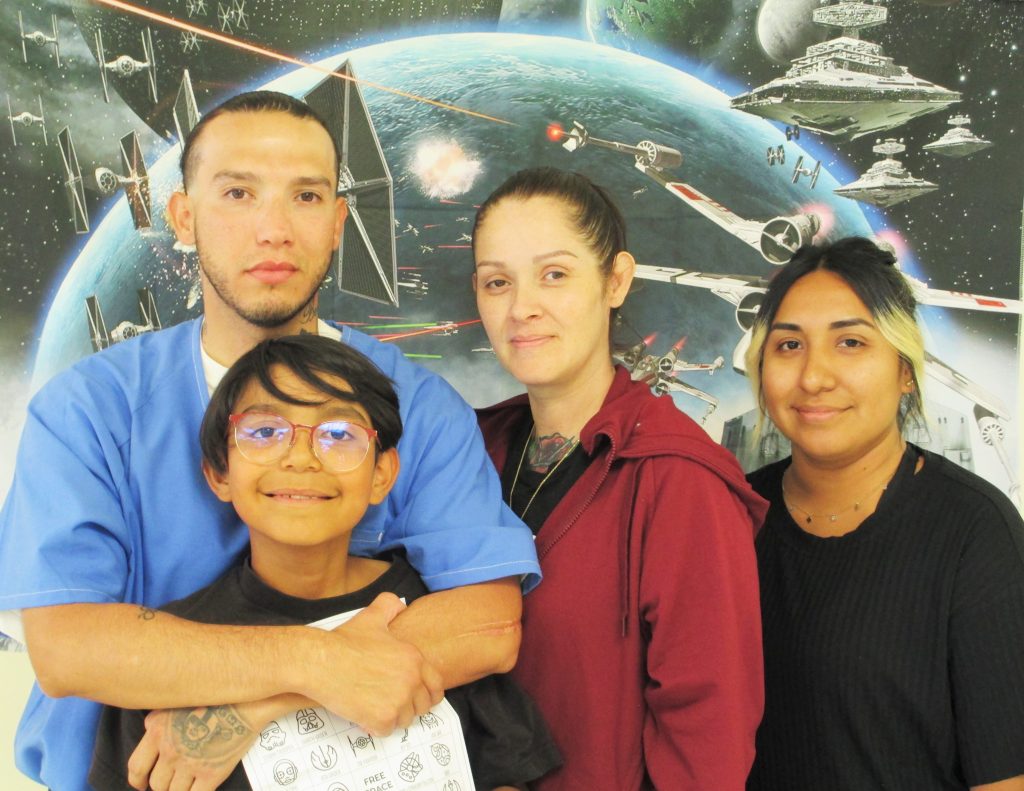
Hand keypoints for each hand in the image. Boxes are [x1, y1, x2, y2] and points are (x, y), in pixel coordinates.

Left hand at [127, 704, 256, 790]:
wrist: (245, 704)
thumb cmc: (213, 699)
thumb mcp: (176, 702)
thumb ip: (158, 720)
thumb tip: (148, 730)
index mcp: (158, 732)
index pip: (136, 767)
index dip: (137, 780)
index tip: (141, 784)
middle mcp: (170, 751)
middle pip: (157, 784)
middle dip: (163, 785)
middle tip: (172, 781)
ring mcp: (190, 765)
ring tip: (188, 783)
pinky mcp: (211, 774)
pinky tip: (199, 788)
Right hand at [304, 592, 443, 735]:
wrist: (320, 662)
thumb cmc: (344, 642)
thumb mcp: (371, 617)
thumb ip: (390, 606)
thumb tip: (400, 605)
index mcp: (414, 658)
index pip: (436, 684)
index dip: (428, 692)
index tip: (418, 697)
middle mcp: (411, 680)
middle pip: (422, 705)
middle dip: (409, 706)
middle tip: (392, 703)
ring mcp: (398, 701)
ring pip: (405, 719)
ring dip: (392, 717)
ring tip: (374, 706)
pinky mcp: (382, 718)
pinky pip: (387, 730)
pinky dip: (376, 727)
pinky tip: (364, 715)